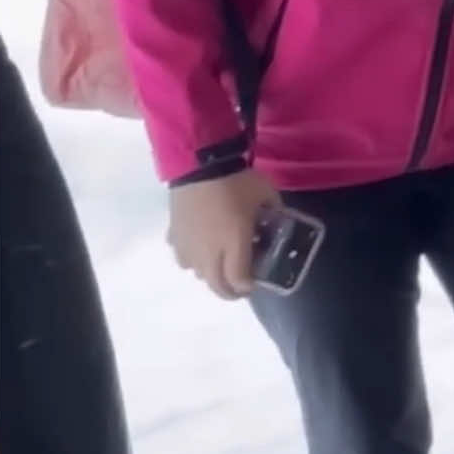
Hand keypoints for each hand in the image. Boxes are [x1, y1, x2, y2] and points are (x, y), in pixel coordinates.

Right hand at [167, 169, 281, 300]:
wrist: (198, 163)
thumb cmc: (236, 179)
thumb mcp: (266, 193)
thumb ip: (276, 210)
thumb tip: (280, 217)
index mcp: (234, 243)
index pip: (238, 280)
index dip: (247, 287)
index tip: (254, 283)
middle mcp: (209, 252)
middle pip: (216, 286)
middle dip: (229, 291)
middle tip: (239, 286)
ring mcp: (188, 246)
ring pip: (197, 274)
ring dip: (210, 274)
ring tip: (220, 264)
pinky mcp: (174, 236)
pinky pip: (182, 257)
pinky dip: (192, 258)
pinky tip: (199, 246)